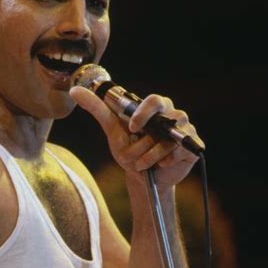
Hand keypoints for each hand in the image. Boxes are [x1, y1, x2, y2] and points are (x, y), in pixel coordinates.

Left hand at [70, 85, 203, 193]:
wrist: (143, 176)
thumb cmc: (129, 149)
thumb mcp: (111, 130)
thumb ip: (96, 109)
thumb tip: (75, 91)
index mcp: (156, 107)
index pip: (154, 101)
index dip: (144, 113)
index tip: (131, 128)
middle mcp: (173, 116)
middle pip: (166, 119)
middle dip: (146, 141)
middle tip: (135, 152)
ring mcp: (184, 131)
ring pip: (171, 139)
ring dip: (152, 154)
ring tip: (142, 163)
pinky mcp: (192, 147)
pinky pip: (181, 151)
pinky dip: (167, 160)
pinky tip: (160, 165)